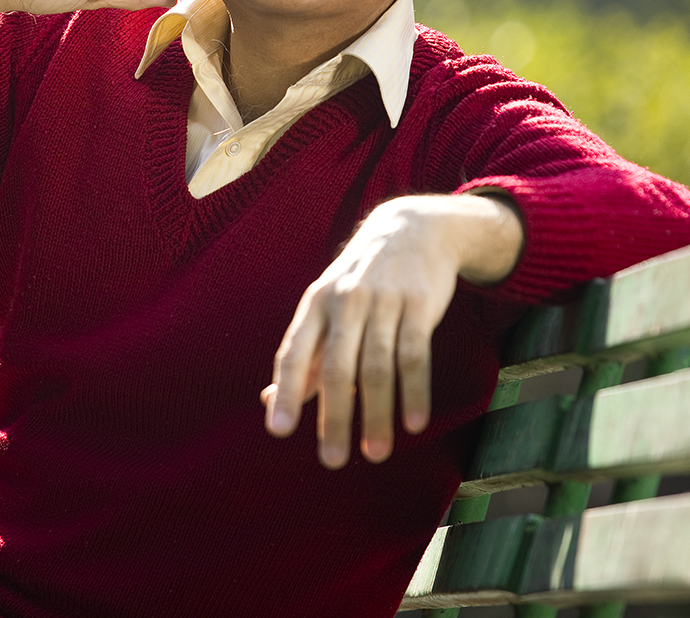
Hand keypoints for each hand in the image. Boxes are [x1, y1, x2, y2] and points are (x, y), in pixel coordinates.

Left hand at [262, 193, 522, 468]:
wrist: (414, 229)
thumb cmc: (362, 281)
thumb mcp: (327, 307)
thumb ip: (305, 356)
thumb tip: (271, 403)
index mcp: (316, 304)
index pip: (294, 352)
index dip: (286, 392)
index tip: (279, 431)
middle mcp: (346, 300)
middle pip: (337, 367)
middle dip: (334, 417)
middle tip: (332, 460)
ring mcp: (384, 301)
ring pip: (377, 367)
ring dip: (376, 415)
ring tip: (375, 454)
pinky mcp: (419, 303)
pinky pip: (415, 354)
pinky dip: (414, 392)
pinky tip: (413, 423)